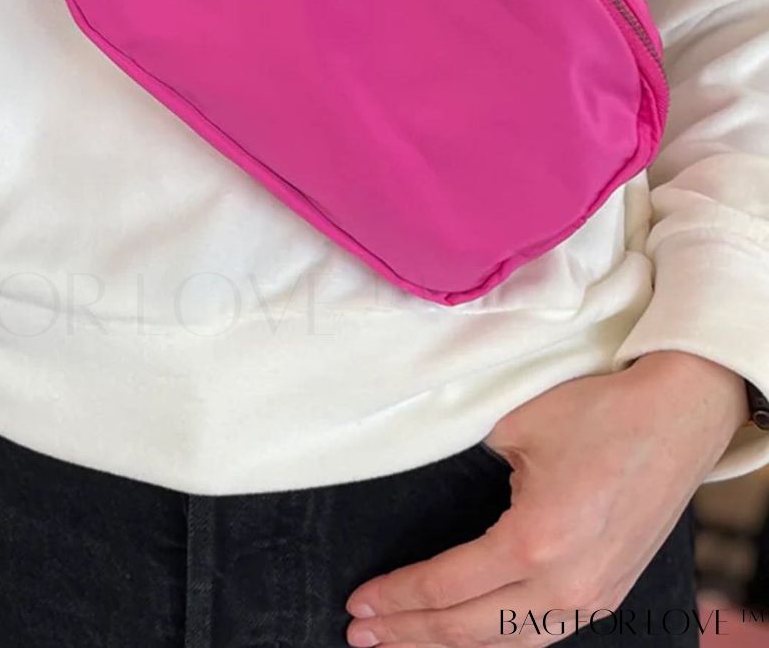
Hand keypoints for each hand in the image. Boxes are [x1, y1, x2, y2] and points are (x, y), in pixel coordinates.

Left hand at [345, 350, 747, 647]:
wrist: (677, 415)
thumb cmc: (598, 413)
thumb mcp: (514, 430)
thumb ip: (472, 472)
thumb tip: (438, 498)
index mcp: (534, 542)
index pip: (447, 587)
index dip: (398, 598)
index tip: (358, 602)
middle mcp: (566, 584)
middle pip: (470, 629)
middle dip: (410, 633)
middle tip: (360, 633)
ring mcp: (593, 597)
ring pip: (508, 644)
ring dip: (449, 645)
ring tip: (402, 642)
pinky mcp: (608, 593)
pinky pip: (541, 634)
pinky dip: (496, 640)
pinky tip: (466, 634)